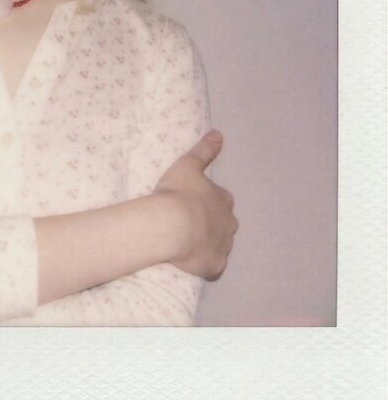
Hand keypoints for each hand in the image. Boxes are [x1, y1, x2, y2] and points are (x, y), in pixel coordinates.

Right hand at [153, 130, 237, 279]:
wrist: (172, 226)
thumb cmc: (178, 193)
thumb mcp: (188, 165)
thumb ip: (204, 150)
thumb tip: (218, 133)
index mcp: (223, 200)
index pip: (222, 199)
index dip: (210, 201)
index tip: (196, 202)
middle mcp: (228, 224)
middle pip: (225, 223)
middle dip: (213, 223)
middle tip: (191, 223)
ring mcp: (223, 246)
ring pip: (220, 245)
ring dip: (209, 244)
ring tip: (189, 244)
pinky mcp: (214, 266)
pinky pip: (213, 267)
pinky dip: (206, 264)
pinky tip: (192, 263)